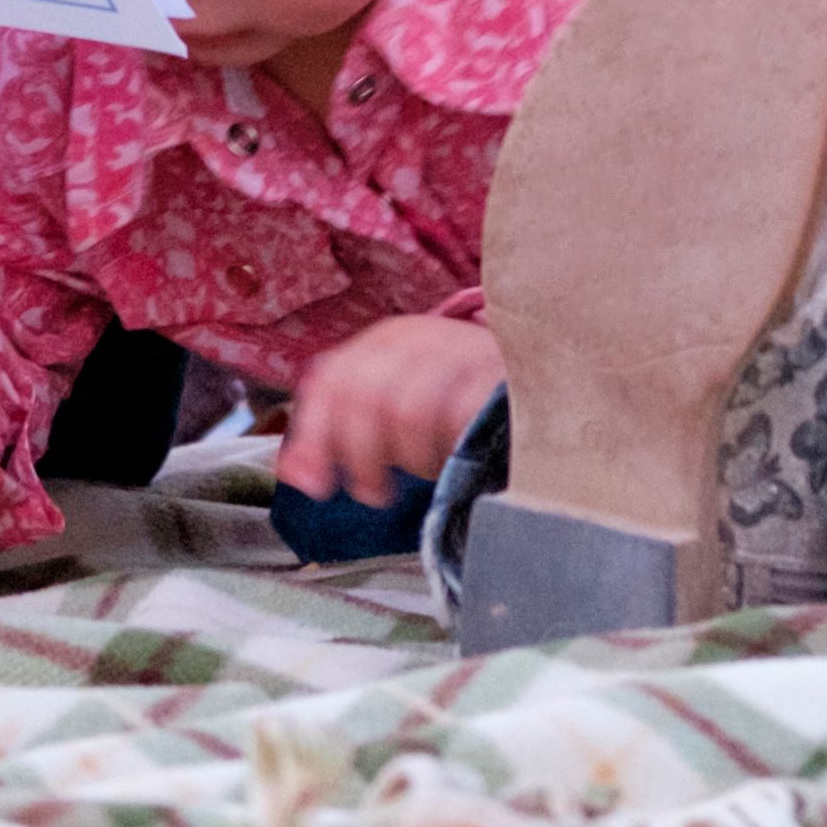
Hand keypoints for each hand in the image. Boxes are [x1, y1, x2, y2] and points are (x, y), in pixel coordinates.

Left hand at [283, 314, 506, 506]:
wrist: (534, 385)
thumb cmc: (456, 403)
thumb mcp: (392, 411)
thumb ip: (337, 437)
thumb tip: (293, 476)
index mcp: (388, 341)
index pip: (332, 379)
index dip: (315, 436)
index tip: (318, 485)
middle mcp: (421, 336)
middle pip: (365, 396)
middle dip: (362, 457)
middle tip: (377, 490)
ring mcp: (462, 350)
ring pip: (408, 410)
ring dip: (411, 457)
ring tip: (425, 469)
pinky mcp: (498, 375)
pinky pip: (457, 417)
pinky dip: (447, 451)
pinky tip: (454, 458)